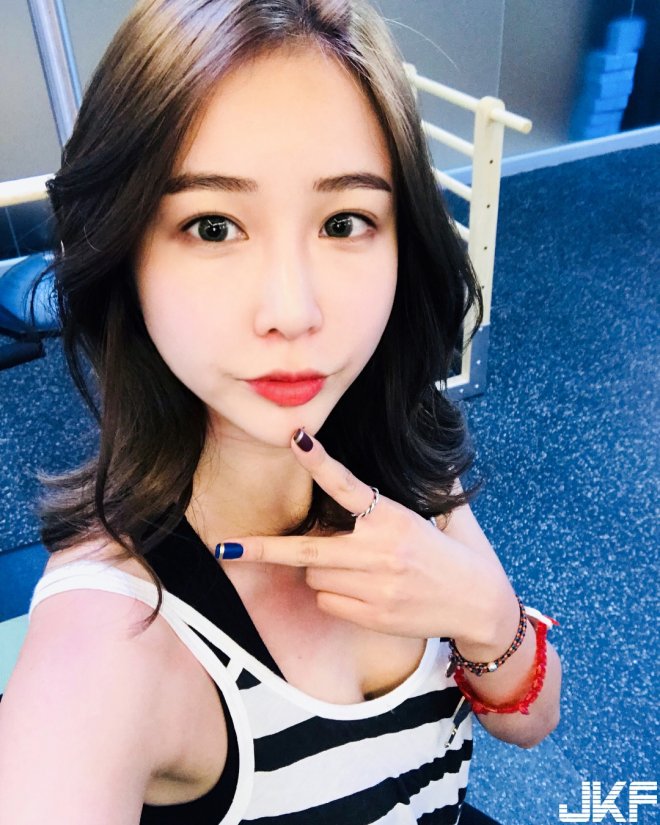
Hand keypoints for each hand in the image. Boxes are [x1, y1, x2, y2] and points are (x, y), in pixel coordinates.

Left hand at [224, 430, 514, 643]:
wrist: (478, 603)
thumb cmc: (449, 553)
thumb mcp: (431, 516)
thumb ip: (390, 502)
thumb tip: (355, 486)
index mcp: (393, 517)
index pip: (347, 484)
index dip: (318, 461)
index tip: (295, 438)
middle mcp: (380, 550)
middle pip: (307, 550)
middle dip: (273, 550)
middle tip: (227, 548)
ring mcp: (376, 587)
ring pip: (315, 577)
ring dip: (322, 572)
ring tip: (358, 571)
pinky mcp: (374, 615)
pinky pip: (328, 603)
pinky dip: (335, 597)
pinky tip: (364, 594)